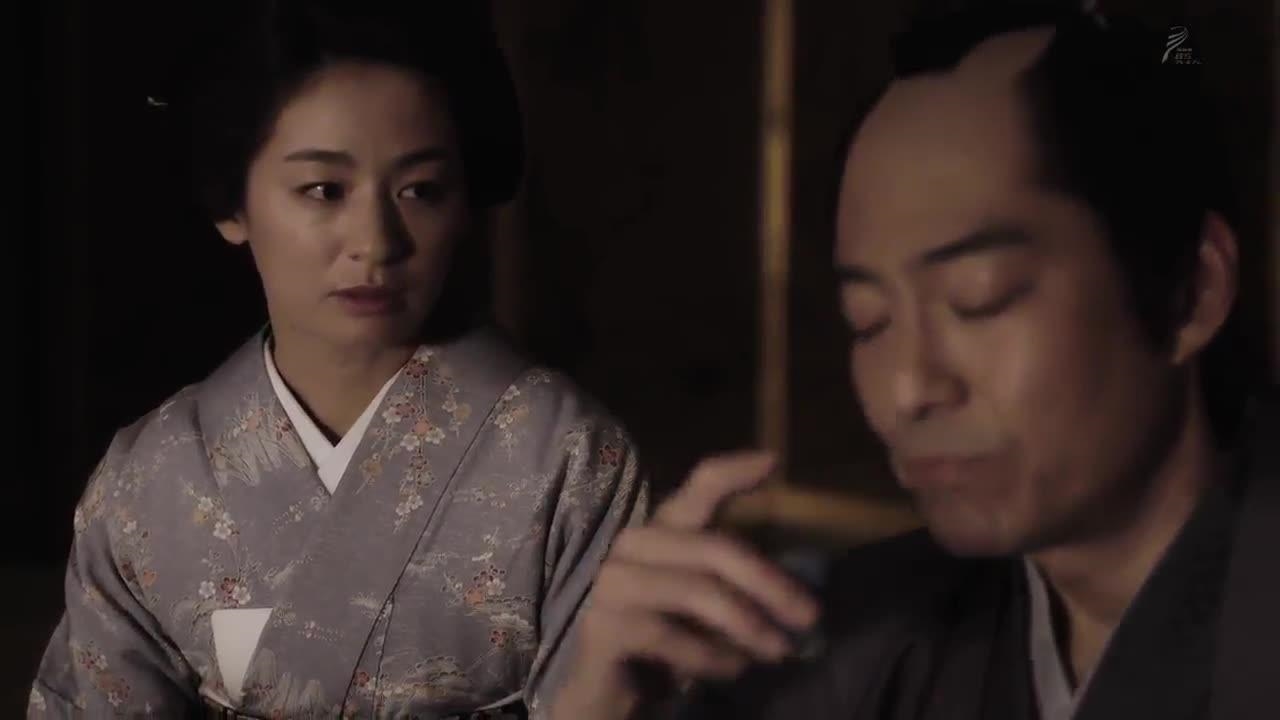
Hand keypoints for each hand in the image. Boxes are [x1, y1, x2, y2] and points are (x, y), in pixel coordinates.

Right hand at [550, 452, 819, 719]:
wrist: (604, 692)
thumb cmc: (662, 642)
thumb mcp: (703, 607)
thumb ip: (735, 589)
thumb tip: (796, 596)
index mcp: (661, 533)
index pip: (697, 489)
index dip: (734, 473)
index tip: (774, 461)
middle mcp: (632, 545)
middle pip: (714, 547)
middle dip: (769, 582)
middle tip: (810, 617)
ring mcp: (614, 583)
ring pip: (699, 592)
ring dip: (748, 626)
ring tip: (778, 652)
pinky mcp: (603, 625)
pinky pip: (675, 637)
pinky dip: (712, 658)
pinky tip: (731, 670)